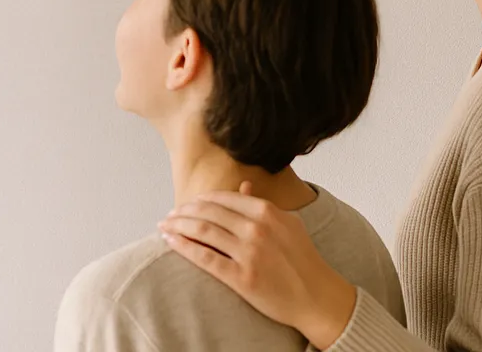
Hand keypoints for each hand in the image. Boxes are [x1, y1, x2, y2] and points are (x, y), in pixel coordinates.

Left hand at [159, 182, 357, 348]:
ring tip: (164, 227)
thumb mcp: (288, 224)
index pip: (222, 198)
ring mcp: (249, 253)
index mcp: (267, 211)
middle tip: (169, 216)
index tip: (187, 205)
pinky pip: (205, 258)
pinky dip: (184, 247)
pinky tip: (171, 242)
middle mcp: (256, 228)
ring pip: (203, 231)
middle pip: (208, 212)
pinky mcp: (242, 278)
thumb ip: (263, 205)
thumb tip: (243, 186)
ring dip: (178, 226)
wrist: (317, 296)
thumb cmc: (302, 260)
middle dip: (183, 212)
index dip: (200, 200)